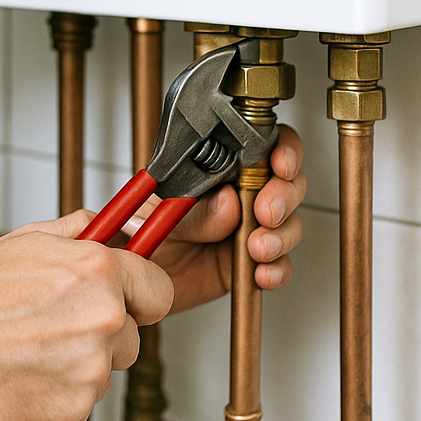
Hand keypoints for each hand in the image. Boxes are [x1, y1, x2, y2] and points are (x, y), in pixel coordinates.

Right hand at [0, 213, 172, 420]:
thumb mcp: (25, 241)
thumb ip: (78, 230)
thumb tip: (108, 226)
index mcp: (98, 271)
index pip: (158, 289)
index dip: (141, 296)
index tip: (129, 302)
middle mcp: (105, 318)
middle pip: (133, 335)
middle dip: (104, 335)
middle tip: (58, 329)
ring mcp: (92, 367)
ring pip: (104, 370)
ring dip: (77, 366)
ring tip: (30, 352)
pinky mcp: (76, 409)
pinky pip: (80, 402)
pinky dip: (56, 395)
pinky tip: (24, 377)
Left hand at [144, 125, 305, 313]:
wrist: (132, 274)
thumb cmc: (140, 229)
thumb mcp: (159, 210)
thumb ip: (194, 209)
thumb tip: (228, 202)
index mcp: (220, 167)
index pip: (264, 145)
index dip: (283, 150)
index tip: (280, 163)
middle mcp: (240, 194)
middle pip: (288, 183)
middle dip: (283, 196)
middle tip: (265, 211)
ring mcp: (248, 228)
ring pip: (288, 224)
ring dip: (280, 236)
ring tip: (257, 247)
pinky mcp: (250, 263)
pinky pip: (279, 265)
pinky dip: (277, 269)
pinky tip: (262, 271)